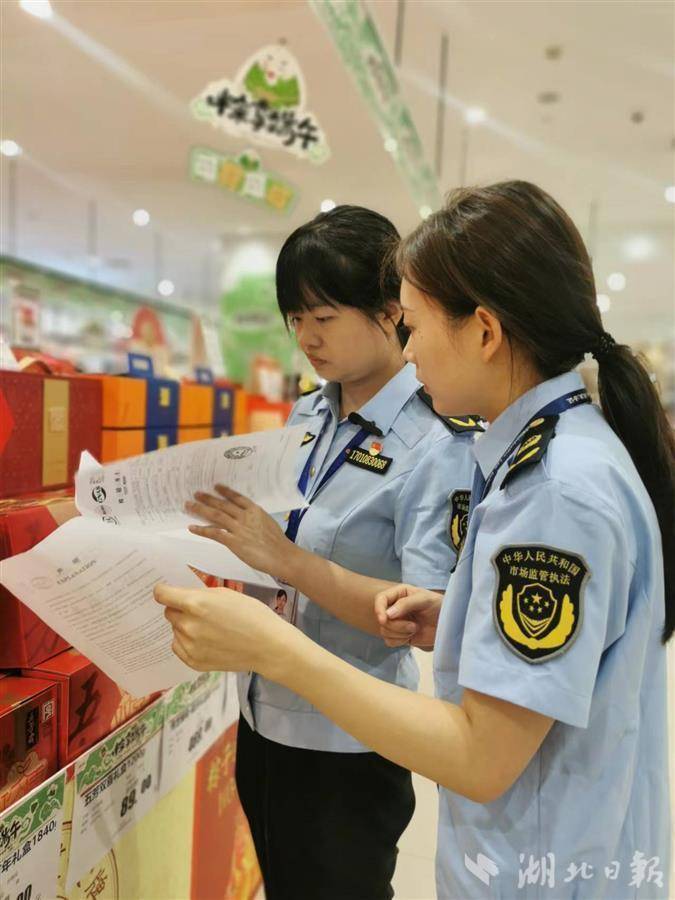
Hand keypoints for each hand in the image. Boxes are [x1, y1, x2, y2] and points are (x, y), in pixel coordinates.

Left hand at [154, 583, 291, 675]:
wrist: (267, 646)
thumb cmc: (251, 614)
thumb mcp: (226, 593)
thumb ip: (200, 594)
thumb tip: (182, 596)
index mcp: (195, 604)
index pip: (162, 594)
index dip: (164, 591)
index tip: (167, 592)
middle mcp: (188, 625)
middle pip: (169, 612)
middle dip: (180, 609)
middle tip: (200, 611)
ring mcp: (190, 646)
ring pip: (175, 630)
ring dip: (185, 627)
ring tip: (208, 628)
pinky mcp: (193, 662)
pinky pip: (179, 647)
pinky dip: (187, 643)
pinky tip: (206, 641)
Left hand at [185, 485, 296, 580]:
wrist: (281, 555)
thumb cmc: (277, 542)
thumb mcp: (267, 523)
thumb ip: (255, 519)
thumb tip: (247, 519)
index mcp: (255, 510)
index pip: (237, 497)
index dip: (225, 491)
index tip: (216, 486)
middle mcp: (245, 516)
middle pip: (223, 504)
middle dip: (208, 498)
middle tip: (196, 493)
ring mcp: (238, 528)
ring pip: (216, 516)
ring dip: (201, 509)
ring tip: (189, 505)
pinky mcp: (234, 542)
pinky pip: (214, 534)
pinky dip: (202, 530)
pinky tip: (192, 527)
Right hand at [374, 584, 442, 649]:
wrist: (448, 624)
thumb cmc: (438, 606)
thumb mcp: (424, 600)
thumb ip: (405, 604)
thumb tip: (387, 614)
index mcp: (399, 594)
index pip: (380, 599)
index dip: (379, 609)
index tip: (384, 619)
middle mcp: (394, 607)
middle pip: (382, 619)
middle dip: (397, 626)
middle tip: (414, 626)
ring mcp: (396, 622)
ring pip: (384, 631)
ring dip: (399, 634)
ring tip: (415, 629)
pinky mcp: (399, 635)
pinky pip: (389, 641)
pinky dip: (399, 642)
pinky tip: (410, 637)